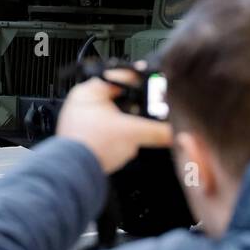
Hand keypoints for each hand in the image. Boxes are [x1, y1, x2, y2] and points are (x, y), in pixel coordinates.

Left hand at [56, 67, 172, 173]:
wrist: (75, 173)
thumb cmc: (90, 146)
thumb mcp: (133, 133)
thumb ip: (157, 130)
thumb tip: (174, 131)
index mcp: (89, 91)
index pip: (121, 76)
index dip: (141, 81)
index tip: (155, 87)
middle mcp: (83, 103)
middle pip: (120, 97)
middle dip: (136, 107)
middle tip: (147, 112)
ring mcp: (83, 120)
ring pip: (116, 114)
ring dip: (128, 122)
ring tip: (135, 130)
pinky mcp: (86, 136)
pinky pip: (110, 129)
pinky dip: (120, 134)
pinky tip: (125, 142)